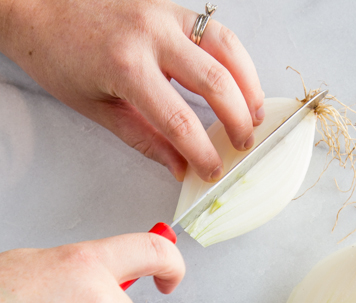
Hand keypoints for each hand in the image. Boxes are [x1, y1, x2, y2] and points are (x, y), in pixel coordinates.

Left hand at [0, 0, 264, 180]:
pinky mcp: (170, 6)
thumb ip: (145, 139)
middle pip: (215, 82)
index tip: (212, 171)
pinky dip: (235, 59)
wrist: (39, 7)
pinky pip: (215, 30)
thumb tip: (180, 167)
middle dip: (237, 121)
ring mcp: (164, 14)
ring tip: (255, 115)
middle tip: (242, 147)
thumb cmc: (60, 56)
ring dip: (248, 85)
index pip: (180, 120)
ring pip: (226, 48)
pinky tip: (240, 84)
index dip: (203, 152)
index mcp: (127, 66)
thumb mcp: (99, 109)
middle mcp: (151, 35)